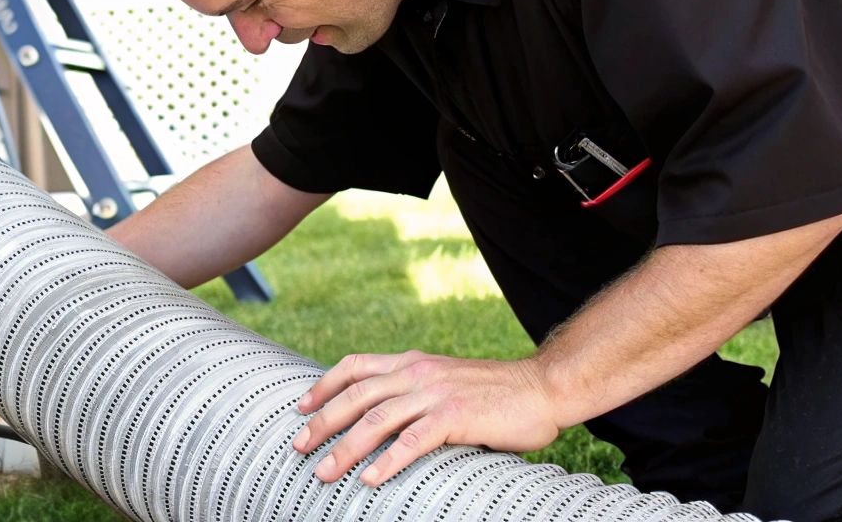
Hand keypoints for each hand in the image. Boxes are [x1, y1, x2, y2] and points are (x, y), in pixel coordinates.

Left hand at [290, 351, 562, 485]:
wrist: (542, 387)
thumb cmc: (494, 393)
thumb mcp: (444, 383)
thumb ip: (415, 393)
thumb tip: (384, 418)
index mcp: (411, 362)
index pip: (354, 367)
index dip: (323, 386)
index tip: (300, 408)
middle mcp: (416, 372)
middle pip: (355, 395)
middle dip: (322, 422)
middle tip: (299, 448)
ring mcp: (435, 393)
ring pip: (376, 419)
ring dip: (346, 448)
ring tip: (324, 472)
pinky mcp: (455, 416)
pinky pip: (412, 440)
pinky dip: (387, 460)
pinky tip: (371, 478)